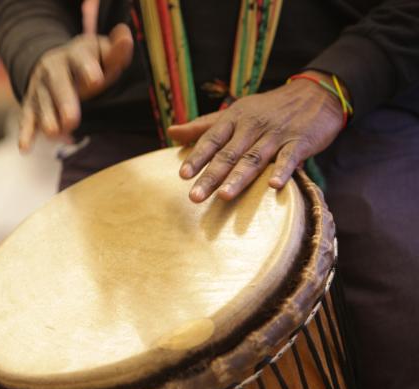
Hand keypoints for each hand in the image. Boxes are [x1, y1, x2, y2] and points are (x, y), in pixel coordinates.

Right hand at [19, 24, 133, 151]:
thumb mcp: (102, 54)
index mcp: (74, 54)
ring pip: (42, 102)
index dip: (87, 68)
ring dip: (47, 117)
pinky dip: (25, 132)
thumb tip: (126, 37)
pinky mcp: (31, 104)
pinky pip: (27, 118)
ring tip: (53, 132)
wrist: (55, 62)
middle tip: (72, 119)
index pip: (80, 58)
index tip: (96, 80)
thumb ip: (116, 52)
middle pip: (57, 83)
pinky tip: (24, 147)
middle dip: (64, 100)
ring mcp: (40, 87)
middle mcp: (52, 68)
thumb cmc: (89, 63)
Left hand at [168, 71, 344, 202]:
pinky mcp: (300, 141)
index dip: (197, 157)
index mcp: (234, 118)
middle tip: (195, 197)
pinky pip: (289, 158)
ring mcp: (276, 134)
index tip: (182, 175)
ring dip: (239, 177)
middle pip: (229, 154)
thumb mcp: (235, 112)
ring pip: (254, 158)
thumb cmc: (267, 109)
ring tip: (224, 196)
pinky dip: (282, 171)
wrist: (315, 93)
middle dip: (211, 175)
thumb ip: (203, 126)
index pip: (212, 139)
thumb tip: (171, 132)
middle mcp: (252, 126)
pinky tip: (274, 185)